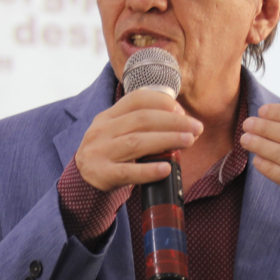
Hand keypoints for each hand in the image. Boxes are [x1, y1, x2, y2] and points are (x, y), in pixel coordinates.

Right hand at [75, 90, 203, 192]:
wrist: (83, 180)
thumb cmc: (112, 154)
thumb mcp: (119, 133)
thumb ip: (143, 125)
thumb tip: (183, 122)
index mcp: (107, 116)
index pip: (136, 99)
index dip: (162, 102)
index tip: (182, 111)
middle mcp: (101, 130)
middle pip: (142, 120)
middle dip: (174, 122)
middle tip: (196, 128)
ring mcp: (99, 152)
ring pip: (137, 142)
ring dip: (167, 140)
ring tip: (188, 141)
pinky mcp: (102, 174)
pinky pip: (127, 172)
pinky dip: (148, 170)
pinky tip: (166, 169)